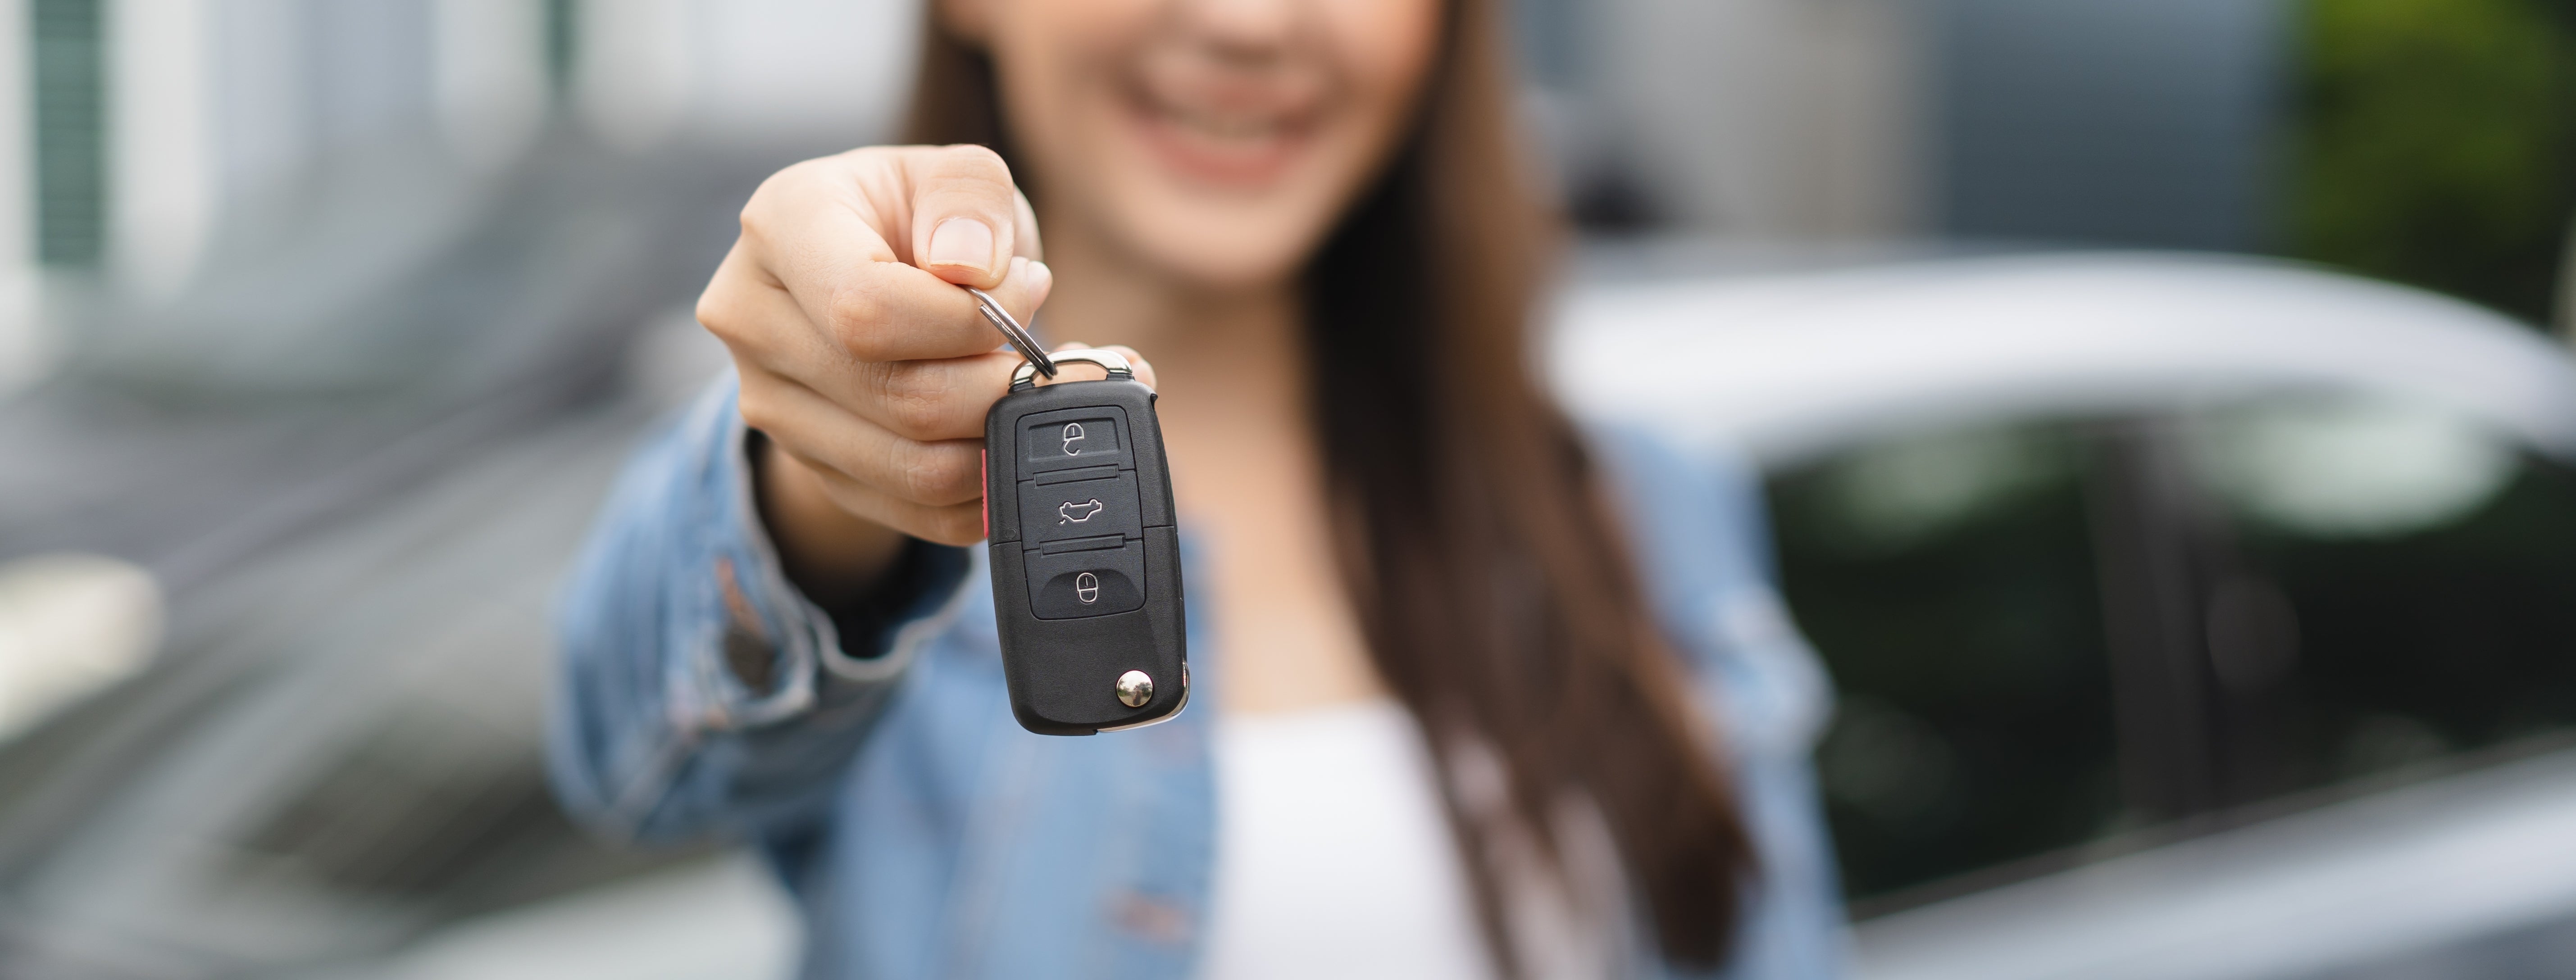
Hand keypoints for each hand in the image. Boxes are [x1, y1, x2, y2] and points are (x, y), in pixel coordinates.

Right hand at [696, 144, 1151, 593]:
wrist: (876, 276)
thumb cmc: (926, 219)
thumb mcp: (958, 177)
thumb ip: (971, 200)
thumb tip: (973, 271)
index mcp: (780, 226)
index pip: (867, 308)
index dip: (969, 320)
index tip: (1026, 289)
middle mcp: (753, 319)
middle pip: (898, 397)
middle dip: (995, 386)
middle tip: (1037, 356)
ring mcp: (772, 404)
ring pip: (914, 468)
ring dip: (996, 441)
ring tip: (1026, 393)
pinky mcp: (813, 468)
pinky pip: (920, 513)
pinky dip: (984, 490)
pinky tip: (1008, 439)